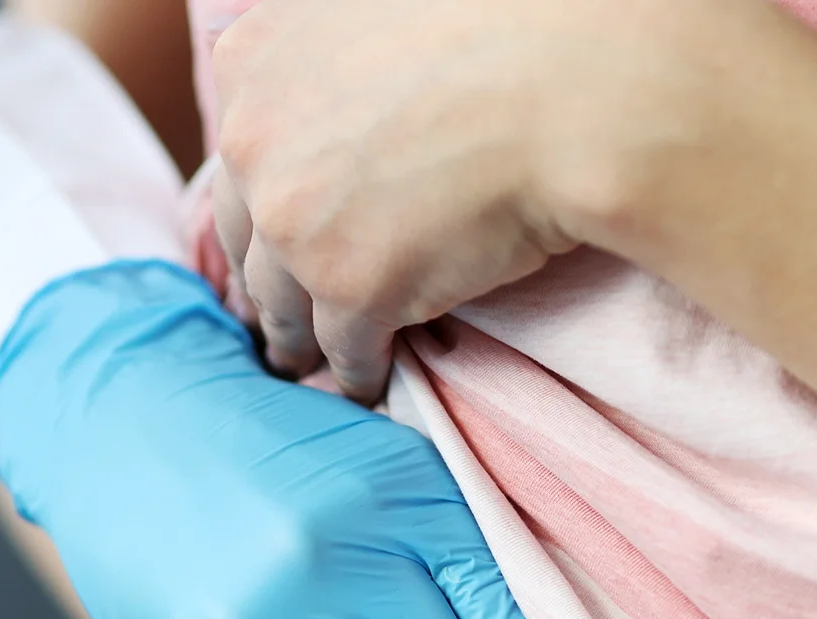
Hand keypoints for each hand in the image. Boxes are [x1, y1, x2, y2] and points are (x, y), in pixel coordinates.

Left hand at [207, 0, 719, 401]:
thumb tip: (343, 92)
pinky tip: (371, 384)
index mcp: (254, 59)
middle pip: (250, 228)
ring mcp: (295, 218)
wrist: (572, 83)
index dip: (265, 189)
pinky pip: (346, 349)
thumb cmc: (505, 26)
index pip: (244, 146)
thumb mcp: (377, 6)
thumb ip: (332, 44)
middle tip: (278, 309)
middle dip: (266, 272)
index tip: (275, 219)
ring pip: (283, 302)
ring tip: (308, 362)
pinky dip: (358, 371)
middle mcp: (252, 138)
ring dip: (297, 336)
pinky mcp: (349, 287)